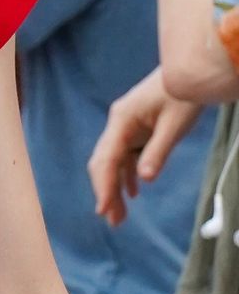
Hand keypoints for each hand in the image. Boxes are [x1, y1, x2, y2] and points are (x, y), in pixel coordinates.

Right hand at [88, 67, 202, 226]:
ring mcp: (126, 127)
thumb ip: (158, 151)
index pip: (106, 158)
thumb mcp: (175, 125)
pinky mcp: (136, 129)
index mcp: (122, 120)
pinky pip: (126, 155)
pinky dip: (128, 174)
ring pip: (114, 161)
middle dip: (106, 191)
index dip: (103, 186)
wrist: (190, 72)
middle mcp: (118, 124)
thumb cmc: (183, 95)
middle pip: (104, 162)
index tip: (103, 209)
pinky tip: (133, 193)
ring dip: (116, 186)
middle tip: (113, 220)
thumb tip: (144, 178)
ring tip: (121, 215)